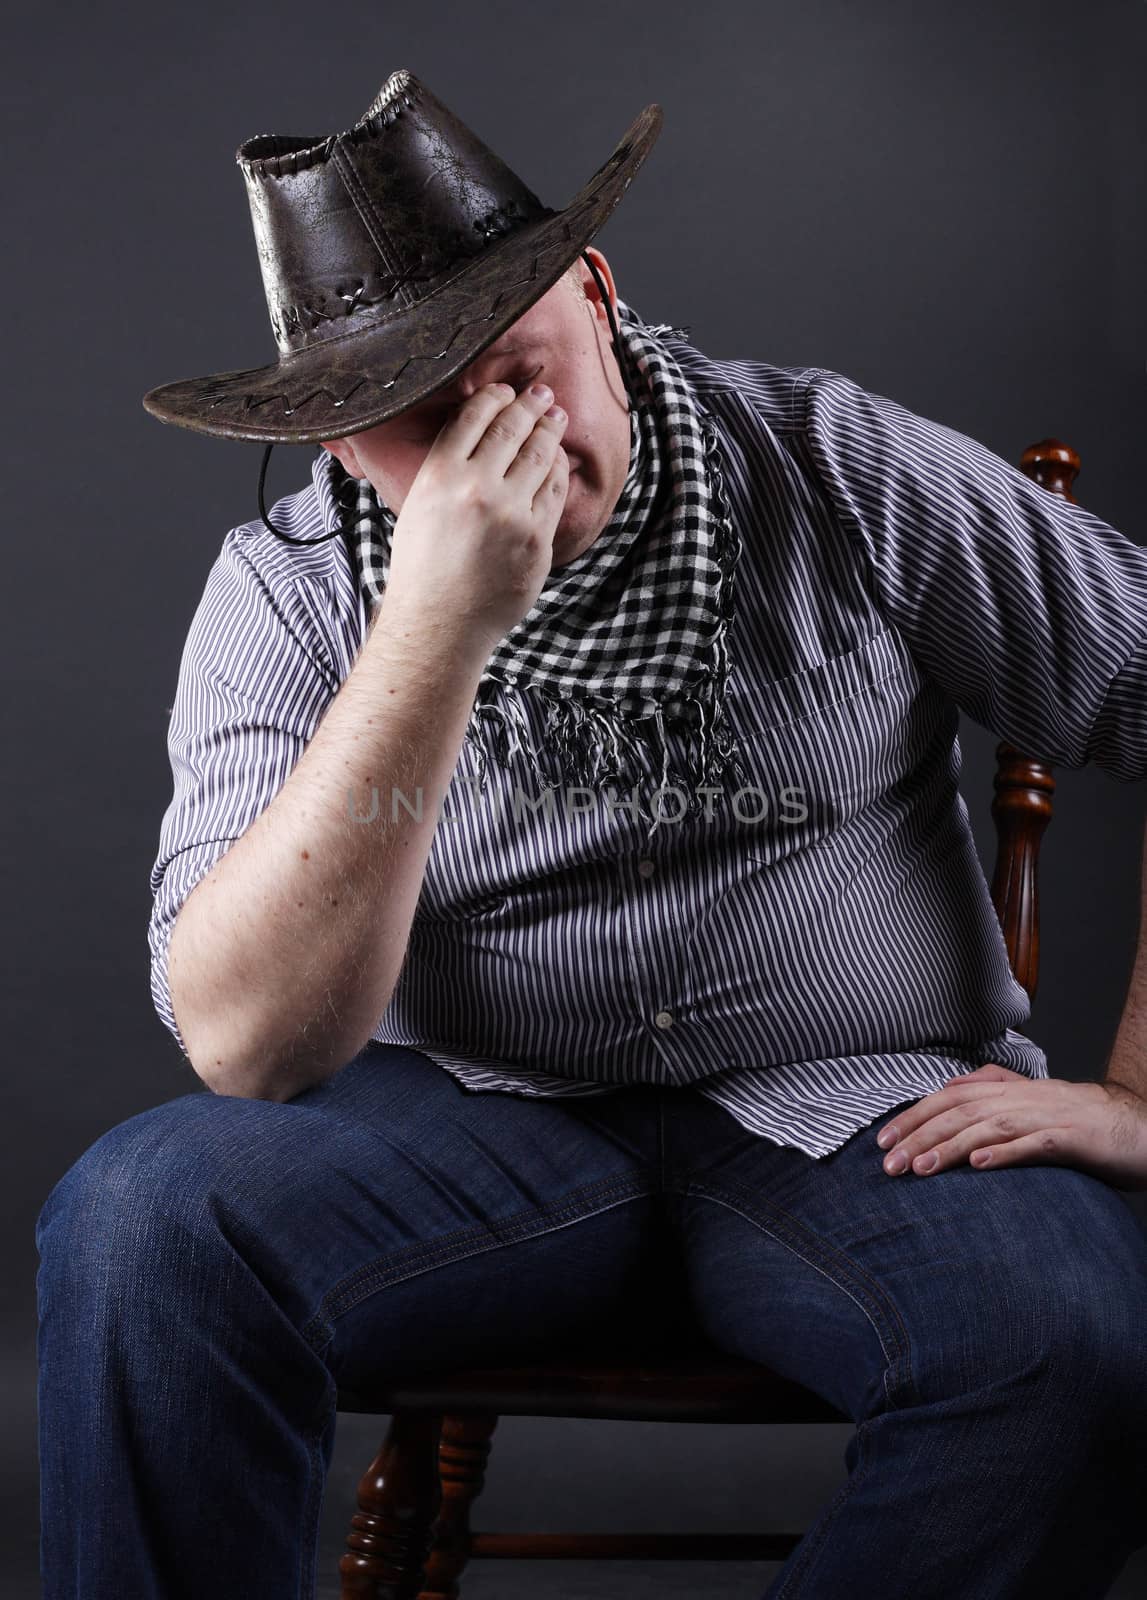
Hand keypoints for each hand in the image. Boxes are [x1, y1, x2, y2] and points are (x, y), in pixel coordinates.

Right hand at [383, 380, 569, 652]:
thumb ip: (445, 470)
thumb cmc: (423, 569)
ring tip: (556, 418)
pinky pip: (554, 492)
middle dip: (530, 405)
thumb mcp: (418, 507)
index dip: (494, 397)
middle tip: (542, 393)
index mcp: (439, 475)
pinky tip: (558, 461)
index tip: (506, 390)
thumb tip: (476, 435)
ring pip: (539, 456)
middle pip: (512, 429)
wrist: (439, 624)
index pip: (474, 417)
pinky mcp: (536, 538)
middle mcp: (476, 488)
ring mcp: (510, 513)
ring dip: (550, 431)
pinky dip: (557, 471)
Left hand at [875, 1064, 1146, 1190]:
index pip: (948, 1098)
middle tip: (888, 1164)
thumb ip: (992, 1090)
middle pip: (960, 1113)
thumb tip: (950, 1086)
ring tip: (920, 1168)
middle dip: (919, 1136)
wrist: (1136, 1126)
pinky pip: (1033, 1145)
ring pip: (988, 1127)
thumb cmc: (1078, 1118)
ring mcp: (1045, 1118)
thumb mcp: (1029, 1100)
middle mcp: (1021, 1099)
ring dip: (950, 1147)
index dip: (913, 1117)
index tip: (882, 1140)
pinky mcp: (1070, 1139)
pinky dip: (1004, 1154)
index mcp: (1007, 1090)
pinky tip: (978, 1166)